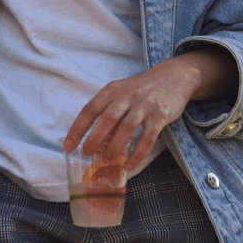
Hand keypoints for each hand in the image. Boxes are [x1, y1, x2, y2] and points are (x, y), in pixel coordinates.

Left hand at [63, 48, 237, 169]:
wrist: (174, 76)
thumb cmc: (141, 89)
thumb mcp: (121, 91)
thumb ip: (107, 109)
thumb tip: (90, 138)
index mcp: (113, 90)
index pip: (90, 109)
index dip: (77, 129)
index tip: (68, 146)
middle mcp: (127, 96)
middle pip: (107, 119)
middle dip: (94, 139)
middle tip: (87, 154)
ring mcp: (144, 105)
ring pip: (126, 129)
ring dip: (115, 147)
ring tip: (107, 160)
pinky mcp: (160, 115)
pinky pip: (147, 138)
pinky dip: (137, 154)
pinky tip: (129, 166)